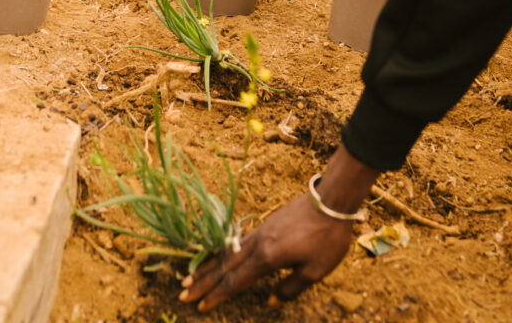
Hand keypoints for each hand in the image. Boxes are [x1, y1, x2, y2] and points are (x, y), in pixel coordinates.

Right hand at [179, 194, 351, 311]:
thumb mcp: (315, 271)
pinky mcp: (264, 225)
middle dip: (203, 282)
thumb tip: (269, 301)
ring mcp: (259, 232)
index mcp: (267, 258)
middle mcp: (257, 244)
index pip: (236, 281)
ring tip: (190, 276)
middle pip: (224, 266)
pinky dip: (222, 252)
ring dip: (208, 266)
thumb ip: (290, 288)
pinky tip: (218, 256)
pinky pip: (236, 243)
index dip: (217, 295)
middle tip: (182, 293)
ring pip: (227, 253)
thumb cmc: (326, 239)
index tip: (199, 307)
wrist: (329, 202)